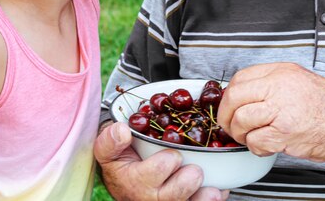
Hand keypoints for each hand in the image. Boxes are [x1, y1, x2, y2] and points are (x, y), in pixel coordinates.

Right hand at [94, 122, 228, 199]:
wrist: (125, 186)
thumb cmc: (121, 165)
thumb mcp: (108, 151)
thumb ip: (110, 140)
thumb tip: (122, 129)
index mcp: (134, 181)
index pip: (157, 172)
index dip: (168, 161)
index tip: (171, 155)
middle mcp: (152, 198)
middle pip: (179, 192)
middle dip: (190, 176)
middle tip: (192, 168)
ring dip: (205, 192)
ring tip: (202, 177)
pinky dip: (213, 197)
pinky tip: (216, 189)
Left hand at [217, 63, 324, 163]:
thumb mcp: (300, 81)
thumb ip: (271, 84)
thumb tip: (241, 95)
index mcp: (282, 72)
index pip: (240, 78)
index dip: (228, 96)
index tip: (228, 106)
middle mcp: (280, 87)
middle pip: (234, 97)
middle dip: (226, 115)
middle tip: (229, 125)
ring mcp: (282, 109)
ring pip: (241, 120)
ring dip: (240, 134)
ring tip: (250, 137)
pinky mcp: (285, 132)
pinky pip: (255, 141)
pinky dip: (256, 147)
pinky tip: (267, 145)